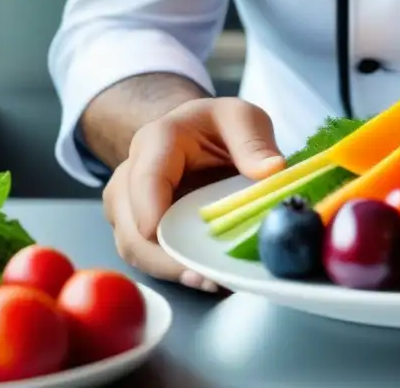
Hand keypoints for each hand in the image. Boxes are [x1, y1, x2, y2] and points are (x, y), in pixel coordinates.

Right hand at [102, 97, 285, 291]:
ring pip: (135, 249)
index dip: (151, 209)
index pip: (146, 179)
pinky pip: (149, 258)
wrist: (193, 134)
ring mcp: (128, 208)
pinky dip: (176, 272)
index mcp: (156, 142)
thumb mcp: (241, 117)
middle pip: (132, 226)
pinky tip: (208, 280)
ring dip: (171, 271)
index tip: (167, 236)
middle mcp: (130, 177)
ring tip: (213, 283)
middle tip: (206, 275)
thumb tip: (272, 170)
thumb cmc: (216, 126)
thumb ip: (253, 141)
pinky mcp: (137, 231)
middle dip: (166, 256)